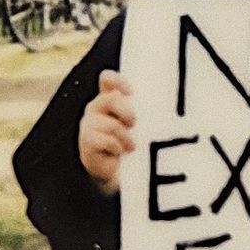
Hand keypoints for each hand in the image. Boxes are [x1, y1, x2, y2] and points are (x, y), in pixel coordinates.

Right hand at [78, 70, 136, 196]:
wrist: (115, 170)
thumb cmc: (131, 142)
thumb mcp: (139, 125)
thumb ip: (144, 113)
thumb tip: (163, 109)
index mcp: (109, 98)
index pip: (107, 79)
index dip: (118, 81)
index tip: (131, 92)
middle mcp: (96, 107)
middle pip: (110, 99)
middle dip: (127, 112)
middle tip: (135, 124)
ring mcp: (89, 123)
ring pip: (111, 124)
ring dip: (125, 137)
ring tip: (132, 146)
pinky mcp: (86, 141)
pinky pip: (106, 141)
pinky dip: (117, 147)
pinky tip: (121, 152)